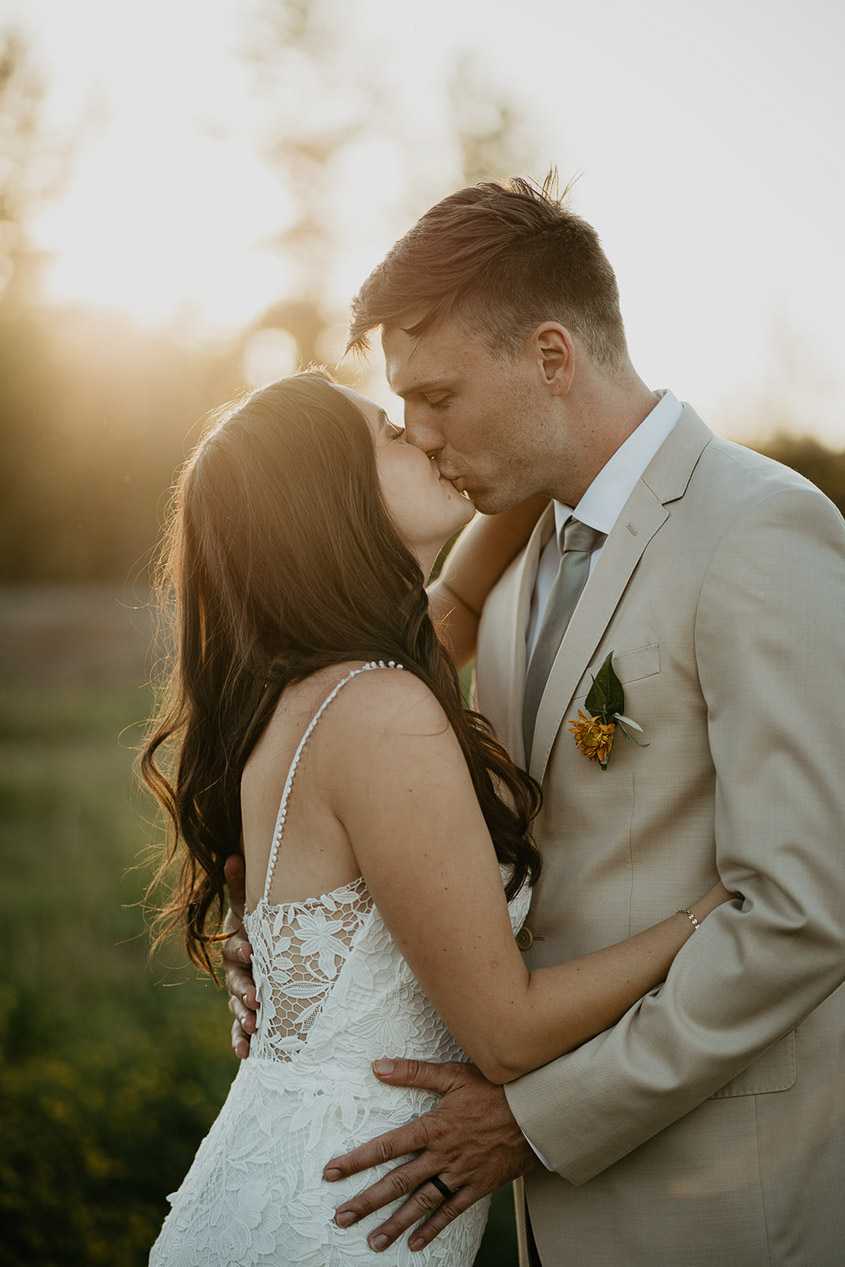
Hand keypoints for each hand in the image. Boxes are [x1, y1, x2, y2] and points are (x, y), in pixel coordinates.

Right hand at [222, 855, 257, 1058]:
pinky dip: (241, 1042)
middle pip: (237, 982)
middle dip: (245, 991)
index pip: (237, 947)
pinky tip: (245, 1054)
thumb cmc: (263, 924)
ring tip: (255, 1029)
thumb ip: (242, 886)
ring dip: (244, 1019)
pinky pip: (242, 1031)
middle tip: (258, 999)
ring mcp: (243, 994)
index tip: (253, 953)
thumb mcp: (254, 906)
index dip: (243, 950)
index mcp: (239, 945)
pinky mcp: (250, 1014)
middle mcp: (238, 971)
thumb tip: (232, 855)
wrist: (268, 947)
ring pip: (239, 1008)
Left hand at [323, 1058, 534, 1253]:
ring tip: (373, 1241)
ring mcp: (460, 1174)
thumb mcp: (454, 1074)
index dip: (357, 1160)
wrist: (537, 1112)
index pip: (387, 1146)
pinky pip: (452, 1211)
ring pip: (422, 1203)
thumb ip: (414, 1072)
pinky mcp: (478, 1186)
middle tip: (342, 1218)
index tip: (332, 1173)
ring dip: (396, 1223)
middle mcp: (442, 1155)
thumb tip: (378, 1066)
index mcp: (433, 1126)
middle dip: (368, 1201)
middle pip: (398, 1182)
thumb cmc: (495, 1089)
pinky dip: (434, 1228)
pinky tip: (416, 1243)